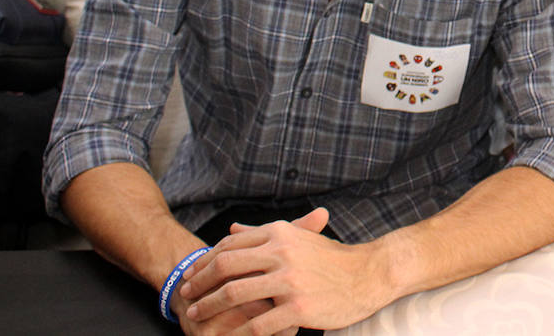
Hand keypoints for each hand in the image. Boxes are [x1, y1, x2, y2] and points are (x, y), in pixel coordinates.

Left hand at [180, 207, 392, 334]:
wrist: (368, 275)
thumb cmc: (331, 259)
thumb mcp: (297, 237)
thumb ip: (262, 233)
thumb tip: (232, 229)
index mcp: (280, 234)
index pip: (230, 246)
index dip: (205, 262)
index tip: (191, 276)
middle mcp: (282, 253)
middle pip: (226, 267)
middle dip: (199, 284)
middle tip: (185, 296)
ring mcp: (290, 281)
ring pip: (235, 294)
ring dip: (210, 307)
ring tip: (197, 315)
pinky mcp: (298, 307)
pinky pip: (258, 323)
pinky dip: (239, 332)